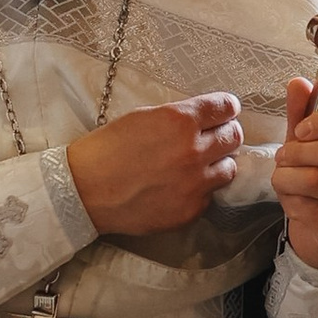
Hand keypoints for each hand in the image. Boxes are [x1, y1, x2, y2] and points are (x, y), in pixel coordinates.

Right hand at [67, 94, 241, 235]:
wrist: (83, 191)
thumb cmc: (106, 150)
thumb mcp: (142, 117)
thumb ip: (177, 117)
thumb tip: (202, 118)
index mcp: (179, 121)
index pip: (225, 107)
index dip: (226, 108)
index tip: (225, 111)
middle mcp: (193, 151)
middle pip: (234, 137)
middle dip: (226, 134)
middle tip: (213, 137)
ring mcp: (194, 184)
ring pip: (228, 169)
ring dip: (217, 164)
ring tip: (198, 165)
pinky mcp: (190, 210)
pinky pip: (210, 196)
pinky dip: (200, 190)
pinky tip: (181, 187)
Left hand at [275, 76, 317, 266]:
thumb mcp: (310, 140)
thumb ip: (303, 112)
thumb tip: (299, 83)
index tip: (302, 129)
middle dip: (298, 152)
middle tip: (284, 156)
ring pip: (316, 178)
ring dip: (287, 176)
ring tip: (283, 176)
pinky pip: (308, 205)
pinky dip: (290, 200)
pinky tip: (294, 199)